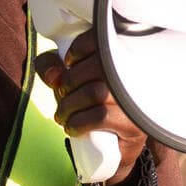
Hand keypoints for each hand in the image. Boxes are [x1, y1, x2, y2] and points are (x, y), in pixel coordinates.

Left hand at [37, 27, 148, 174]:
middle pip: (93, 68)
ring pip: (94, 92)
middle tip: (63, 96)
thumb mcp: (67, 78)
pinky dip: (77, 122)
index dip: (76, 51)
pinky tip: (72, 127)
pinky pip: (100, 116)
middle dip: (67, 84)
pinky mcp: (134, 122)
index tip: (69, 64)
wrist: (113, 147)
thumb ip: (50, 66)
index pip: (99, 39)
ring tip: (63, 115)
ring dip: (68, 106)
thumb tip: (54, 77)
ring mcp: (135, 99)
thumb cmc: (91, 102)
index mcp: (120, 55)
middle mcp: (133, 74)